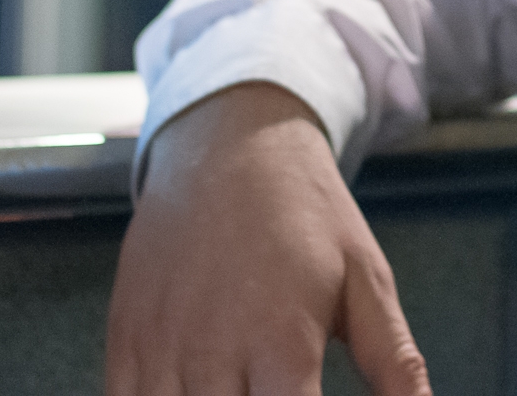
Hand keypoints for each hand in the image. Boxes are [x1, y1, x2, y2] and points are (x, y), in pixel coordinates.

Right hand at [105, 82, 430, 395]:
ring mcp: (159, 349)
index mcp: (281, 342)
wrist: (230, 146)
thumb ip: (393, 361)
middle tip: (278, 388)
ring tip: (241, 384)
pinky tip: (194, 389)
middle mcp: (212, 353)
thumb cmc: (305, 213)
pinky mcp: (124, 340)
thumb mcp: (366, 278)